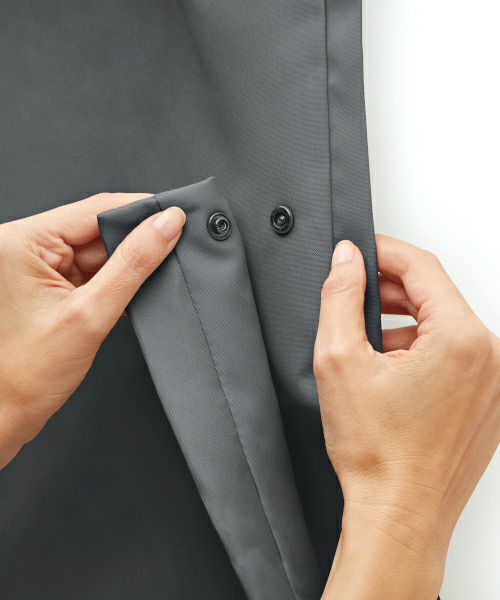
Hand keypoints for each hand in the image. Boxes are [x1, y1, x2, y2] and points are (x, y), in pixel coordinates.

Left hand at [0, 194, 184, 468]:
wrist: (7, 413)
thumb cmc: (29, 373)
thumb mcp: (92, 313)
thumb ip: (134, 264)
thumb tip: (166, 225)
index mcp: (21, 242)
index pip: (94, 209)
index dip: (140, 211)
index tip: (175, 217)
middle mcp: (22, 246)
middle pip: (96, 227)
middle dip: (134, 243)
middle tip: (168, 255)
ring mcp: (33, 264)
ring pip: (97, 249)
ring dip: (124, 265)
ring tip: (143, 285)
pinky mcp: (45, 281)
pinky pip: (90, 268)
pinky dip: (112, 280)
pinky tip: (127, 294)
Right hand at [314, 236, 499, 599]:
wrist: (399, 516)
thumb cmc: (377, 456)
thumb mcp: (339, 360)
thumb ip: (341, 296)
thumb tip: (347, 260)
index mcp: (461, 340)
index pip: (422, 267)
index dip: (383, 251)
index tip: (359, 251)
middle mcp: (490, 358)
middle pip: (435, 295)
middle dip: (391, 289)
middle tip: (354, 293)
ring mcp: (493, 383)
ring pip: (444, 325)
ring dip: (404, 322)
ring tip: (367, 341)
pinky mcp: (487, 402)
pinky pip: (455, 355)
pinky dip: (422, 350)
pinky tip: (390, 370)